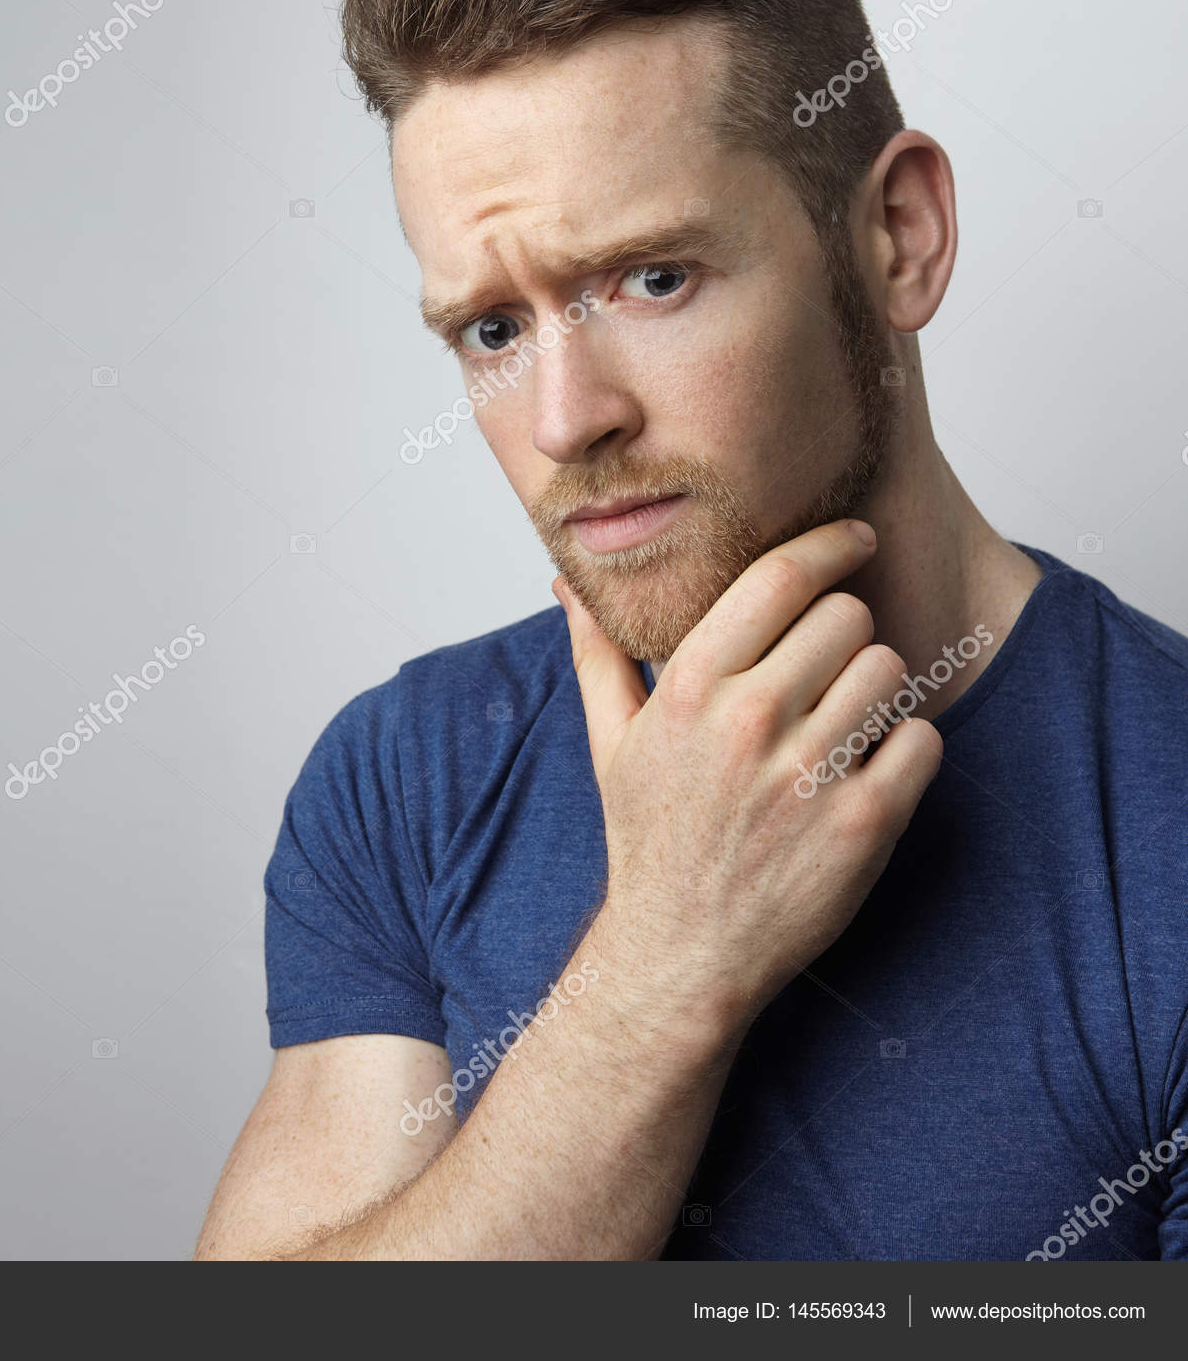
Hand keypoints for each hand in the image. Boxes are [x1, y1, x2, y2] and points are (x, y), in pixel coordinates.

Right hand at [555, 518, 941, 1032]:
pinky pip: (921, 739)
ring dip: (875, 687)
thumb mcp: (611, 741)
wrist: (681, 953)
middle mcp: (749, 724)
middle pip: (846, 616)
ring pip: (888, 670)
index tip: (855, 538)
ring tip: (842, 722)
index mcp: (690, 690)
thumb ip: (598, 651)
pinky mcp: (863, 825)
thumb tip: (568, 583)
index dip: (829, 544)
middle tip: (828, 665)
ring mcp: (809, 776)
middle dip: (845, 632)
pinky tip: (867, 768)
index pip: (780, 577)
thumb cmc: (650, 839)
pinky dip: (907, 747)